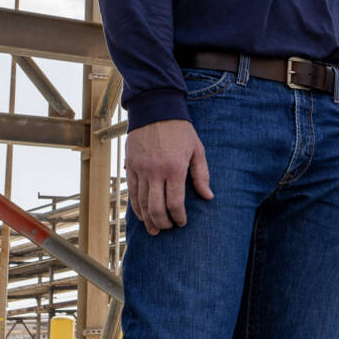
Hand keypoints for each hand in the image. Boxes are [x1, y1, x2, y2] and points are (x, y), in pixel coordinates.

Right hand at [125, 119, 210, 234]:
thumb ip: (202, 175)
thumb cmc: (180, 130)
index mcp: (174, 168)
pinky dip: (136, 206)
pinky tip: (142, 215)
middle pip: (156, 207)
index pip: (175, 202)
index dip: (179, 217)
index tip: (182, 222)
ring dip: (148, 219)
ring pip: (141, 202)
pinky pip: (131, 192)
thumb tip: (208, 196)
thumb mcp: (197, 149)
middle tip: (168, 228)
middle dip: (163, 222)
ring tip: (155, 229)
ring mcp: (140, 169)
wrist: (155, 109)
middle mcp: (155, 172)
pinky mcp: (130, 166)